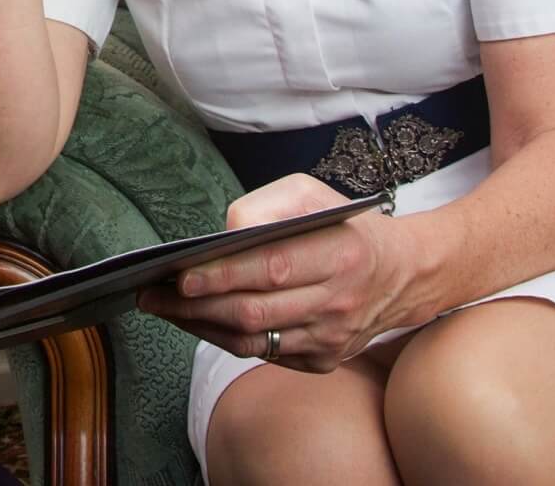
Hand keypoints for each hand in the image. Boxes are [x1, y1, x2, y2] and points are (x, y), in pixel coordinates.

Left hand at [136, 174, 407, 372]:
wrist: (403, 274)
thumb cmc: (343, 225)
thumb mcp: (310, 194)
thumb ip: (264, 206)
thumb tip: (223, 236)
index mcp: (340, 253)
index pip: (271, 269)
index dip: (223, 275)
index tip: (181, 275)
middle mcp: (339, 302)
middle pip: (255, 312)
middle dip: (194, 305)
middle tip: (151, 293)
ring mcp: (332, 338)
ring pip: (253, 340)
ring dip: (200, 325)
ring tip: (162, 306)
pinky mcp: (324, 360)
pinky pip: (264, 353)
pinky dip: (224, 338)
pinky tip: (196, 319)